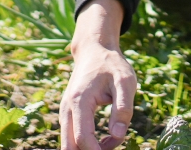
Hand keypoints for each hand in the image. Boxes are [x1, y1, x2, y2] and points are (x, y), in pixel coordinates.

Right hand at [61, 0, 135, 149]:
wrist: (94, 50)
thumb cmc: (111, 65)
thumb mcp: (125, 81)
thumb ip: (123, 108)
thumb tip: (118, 135)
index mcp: (80, 101)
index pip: (83, 137)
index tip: (116, 145)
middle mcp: (67, 109)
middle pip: (70, 145)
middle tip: (110, 147)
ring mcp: (65, 112)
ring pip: (69, 143)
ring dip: (88, 148)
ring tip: (111, 141)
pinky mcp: (68, 114)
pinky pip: (72, 136)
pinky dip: (85, 143)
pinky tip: (103, 139)